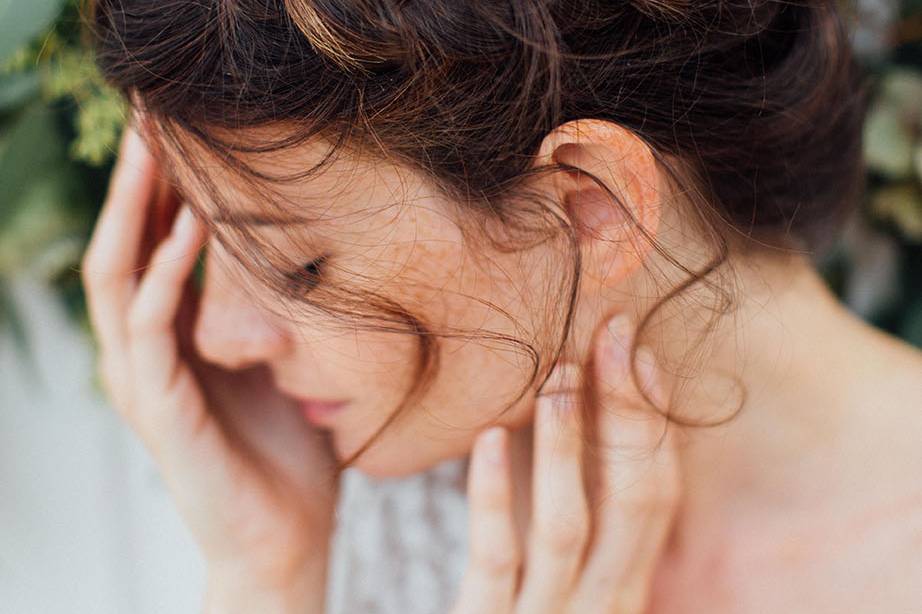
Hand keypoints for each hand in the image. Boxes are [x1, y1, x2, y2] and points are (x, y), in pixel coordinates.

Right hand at [80, 122, 336, 612]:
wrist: (286, 537)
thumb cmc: (290, 451)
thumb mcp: (284, 364)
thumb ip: (277, 313)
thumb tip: (311, 254)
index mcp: (170, 342)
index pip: (147, 247)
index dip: (157, 189)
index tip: (177, 131)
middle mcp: (143, 354)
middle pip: (120, 245)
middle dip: (133, 181)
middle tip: (149, 117)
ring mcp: (142, 382)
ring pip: (116, 275)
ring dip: (134, 209)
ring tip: (152, 149)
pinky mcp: (158, 411)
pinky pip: (152, 328)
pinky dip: (165, 273)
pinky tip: (189, 230)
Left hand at [451, 314, 681, 613]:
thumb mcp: (567, 588)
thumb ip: (576, 531)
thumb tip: (565, 435)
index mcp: (625, 590)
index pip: (656, 500)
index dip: (656, 427)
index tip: (645, 357)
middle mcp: (606, 608)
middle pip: (631, 502)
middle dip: (628, 414)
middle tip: (614, 334)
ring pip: (569, 525)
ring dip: (567, 444)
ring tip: (558, 372)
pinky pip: (496, 560)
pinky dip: (494, 496)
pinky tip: (486, 439)